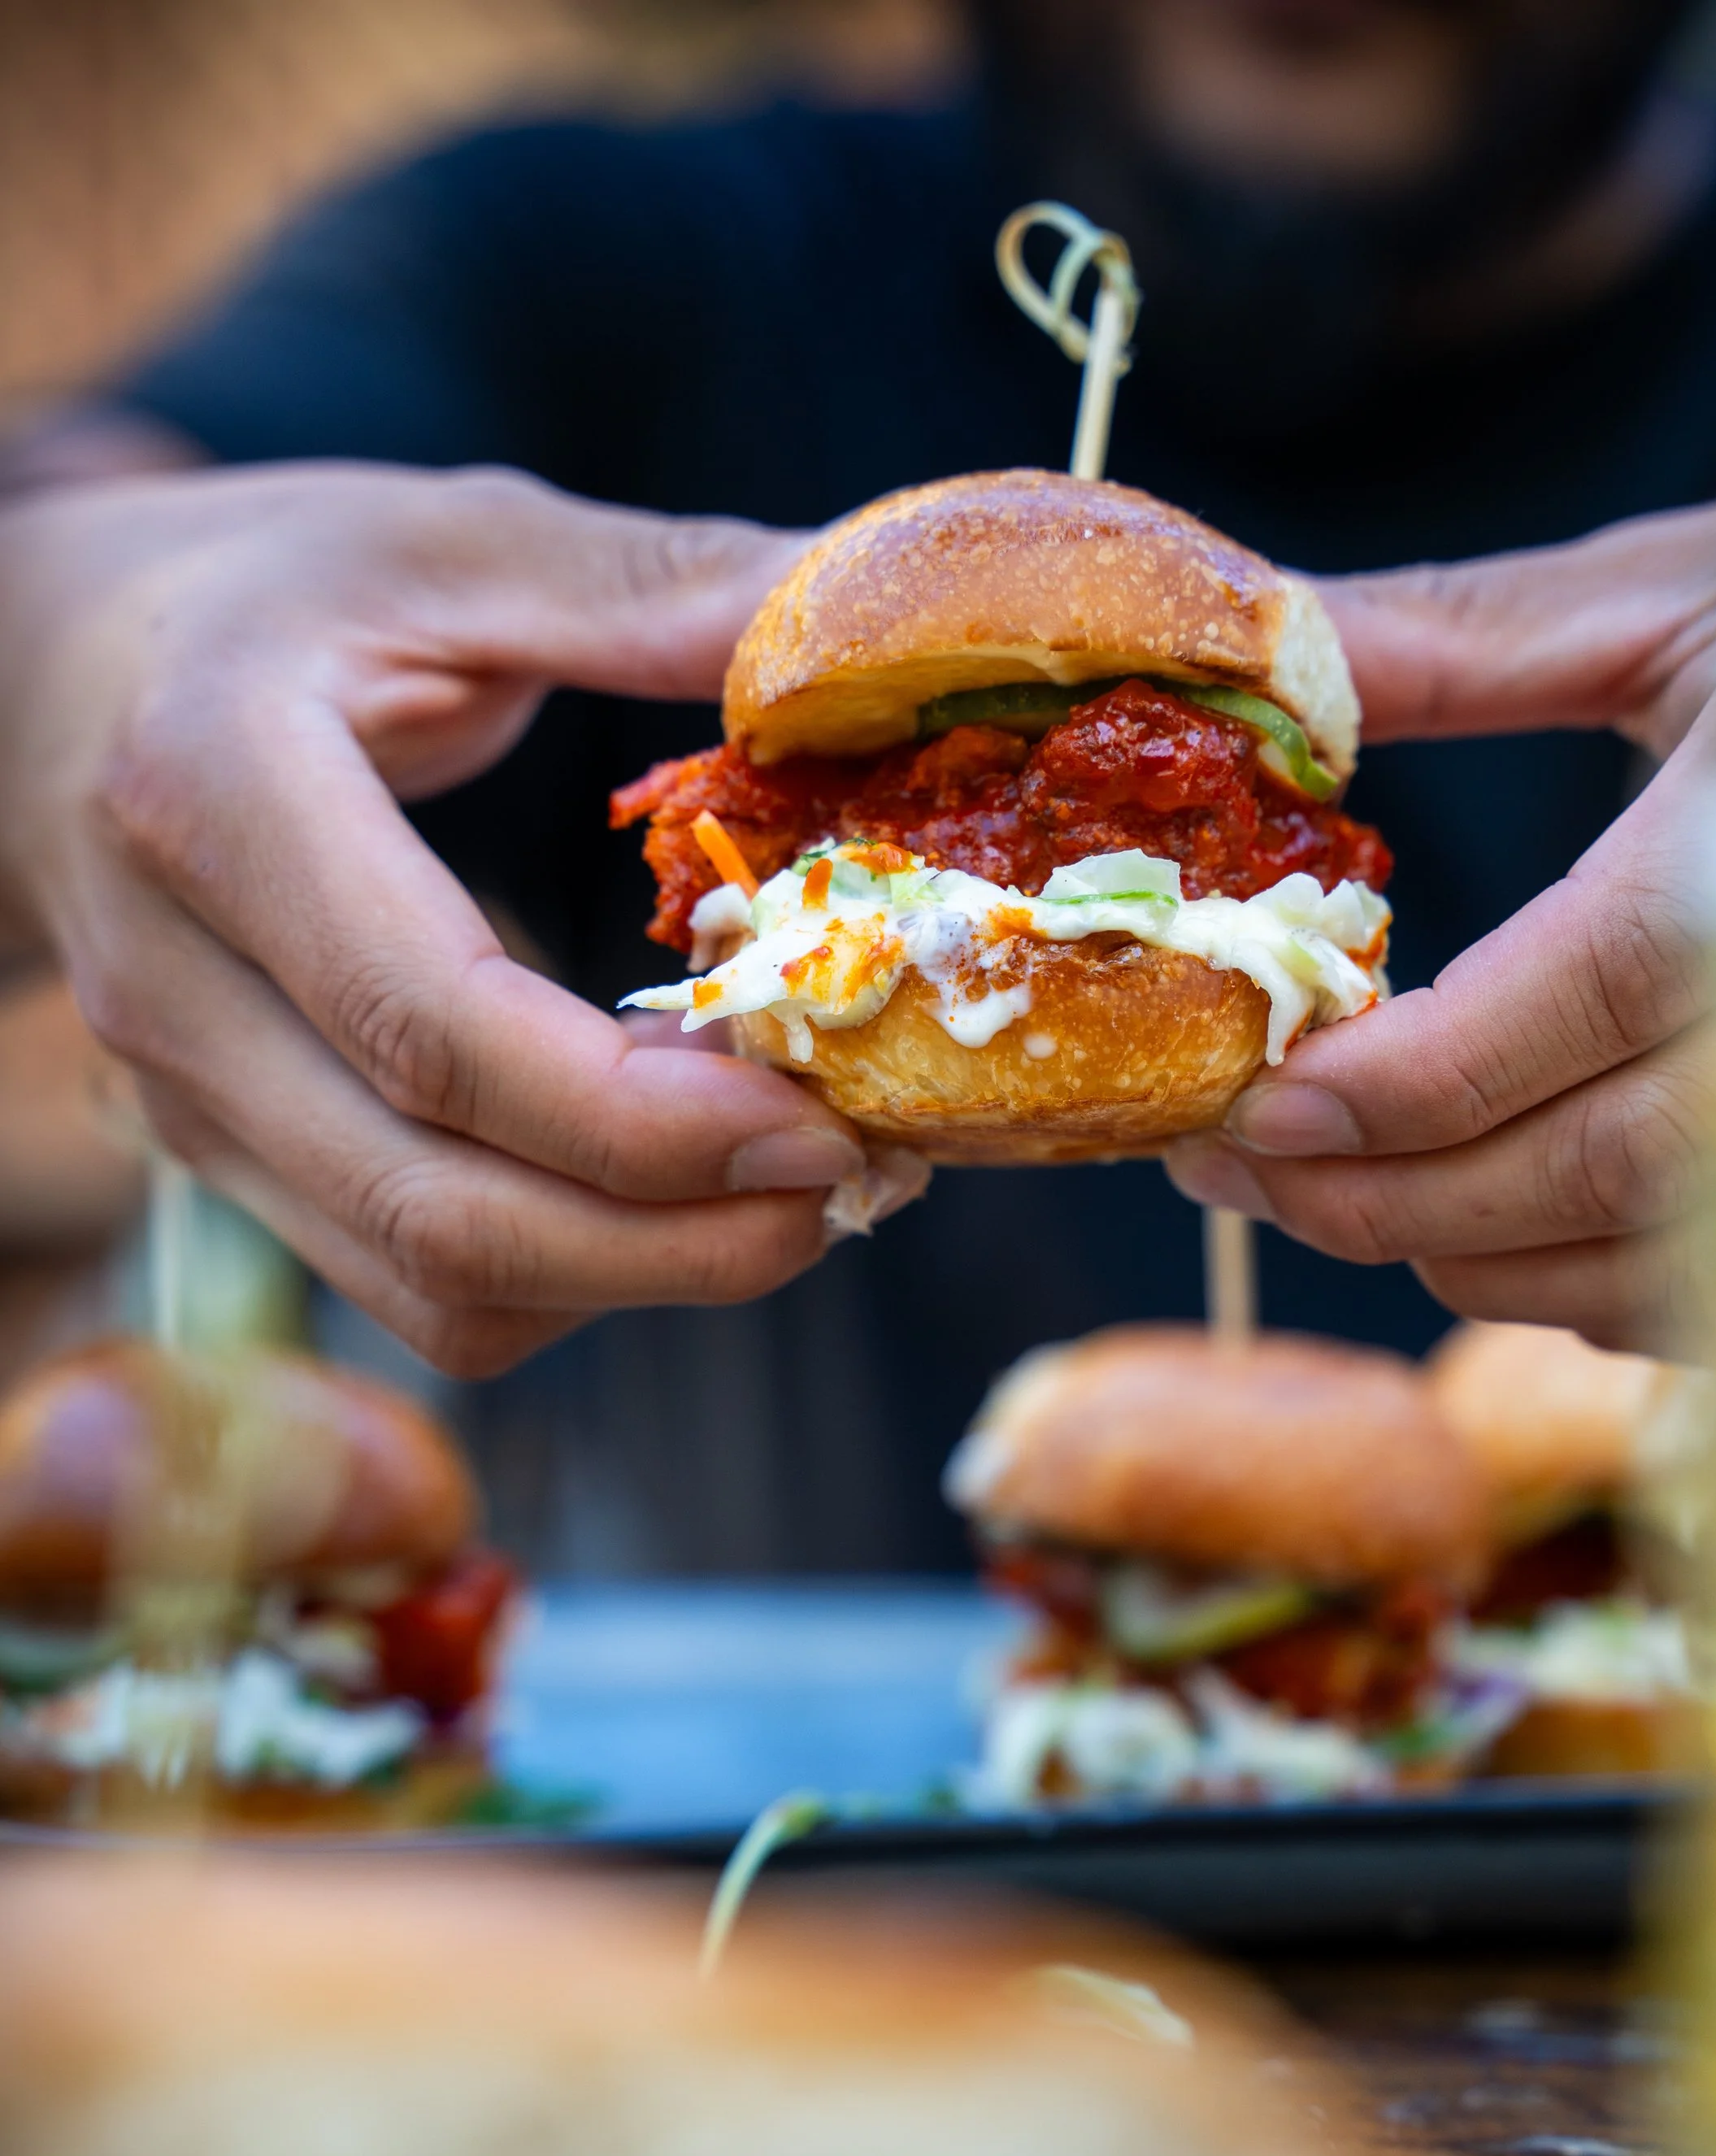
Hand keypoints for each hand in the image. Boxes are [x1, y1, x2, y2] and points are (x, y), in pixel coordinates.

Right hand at [0, 463, 924, 1374]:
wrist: (45, 672)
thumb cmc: (269, 590)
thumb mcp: (453, 539)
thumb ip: (655, 588)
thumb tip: (865, 624)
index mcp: (216, 795)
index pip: (430, 1028)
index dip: (640, 1119)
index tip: (818, 1123)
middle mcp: (176, 984)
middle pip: (438, 1212)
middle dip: (672, 1245)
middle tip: (846, 1187)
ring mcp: (188, 1096)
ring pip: (430, 1287)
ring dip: (637, 1276)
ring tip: (787, 1186)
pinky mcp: (228, 1156)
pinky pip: (416, 1287)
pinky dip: (572, 1273)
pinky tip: (670, 1183)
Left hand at [1168, 434, 1715, 1349]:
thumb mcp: (1691, 581)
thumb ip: (1464, 640)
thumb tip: (1263, 658)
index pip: (1573, 1008)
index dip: (1397, 1088)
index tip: (1251, 1111)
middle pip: (1588, 1170)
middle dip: (1384, 1196)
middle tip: (1230, 1172)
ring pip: (1650, 1261)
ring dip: (1466, 1256)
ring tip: (1326, 1198)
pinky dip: (1583, 1284)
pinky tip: (1481, 1228)